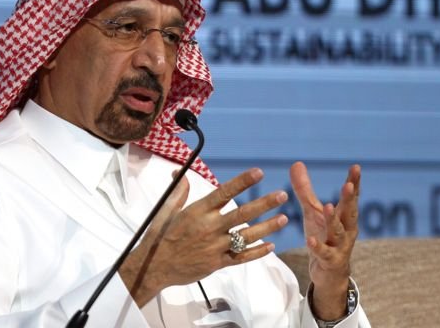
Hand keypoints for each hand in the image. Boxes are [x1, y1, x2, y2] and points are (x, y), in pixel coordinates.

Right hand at [119, 168, 288, 306]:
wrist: (155, 266)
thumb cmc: (160, 236)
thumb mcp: (166, 210)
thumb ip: (179, 191)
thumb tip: (181, 172)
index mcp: (198, 211)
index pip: (224, 193)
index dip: (242, 182)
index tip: (258, 172)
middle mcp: (209, 227)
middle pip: (242, 214)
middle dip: (264, 204)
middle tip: (282, 195)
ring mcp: (215, 246)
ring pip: (246, 236)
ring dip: (267, 227)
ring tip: (283, 218)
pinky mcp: (217, 263)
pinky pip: (241, 257)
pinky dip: (257, 252)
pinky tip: (270, 246)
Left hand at [289, 161, 360, 319]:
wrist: (328, 272)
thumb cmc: (324, 237)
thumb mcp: (312, 212)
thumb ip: (305, 190)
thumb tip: (296, 163)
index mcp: (344, 216)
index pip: (351, 197)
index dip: (354, 182)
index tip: (356, 167)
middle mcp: (346, 230)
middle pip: (350, 212)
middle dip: (350, 199)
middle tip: (348, 185)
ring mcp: (340, 246)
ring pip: (338, 232)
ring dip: (334, 220)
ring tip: (328, 207)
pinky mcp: (330, 261)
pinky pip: (324, 253)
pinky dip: (317, 246)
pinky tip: (310, 239)